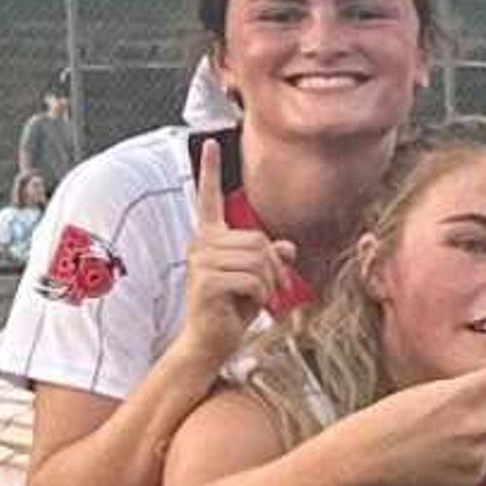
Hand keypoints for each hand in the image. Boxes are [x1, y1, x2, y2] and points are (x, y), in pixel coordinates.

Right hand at [175, 142, 296, 367]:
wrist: (211, 341)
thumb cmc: (234, 309)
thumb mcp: (258, 280)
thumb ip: (270, 259)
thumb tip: (286, 247)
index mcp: (211, 237)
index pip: (209, 198)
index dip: (211, 171)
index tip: (210, 144)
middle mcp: (201, 243)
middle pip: (257, 239)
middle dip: (274, 268)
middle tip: (273, 289)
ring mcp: (200, 261)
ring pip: (257, 260)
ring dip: (270, 283)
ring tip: (260, 298)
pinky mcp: (205, 281)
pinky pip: (251, 279)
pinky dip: (261, 295)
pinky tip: (249, 305)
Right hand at [336, 338, 485, 485]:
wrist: (366, 457)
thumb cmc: (396, 418)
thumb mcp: (438, 395)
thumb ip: (476, 401)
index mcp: (466, 391)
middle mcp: (477, 421)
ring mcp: (477, 453)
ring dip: (471, 445)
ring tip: (432, 445)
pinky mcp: (472, 479)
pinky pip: (480, 470)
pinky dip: (461, 466)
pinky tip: (433, 465)